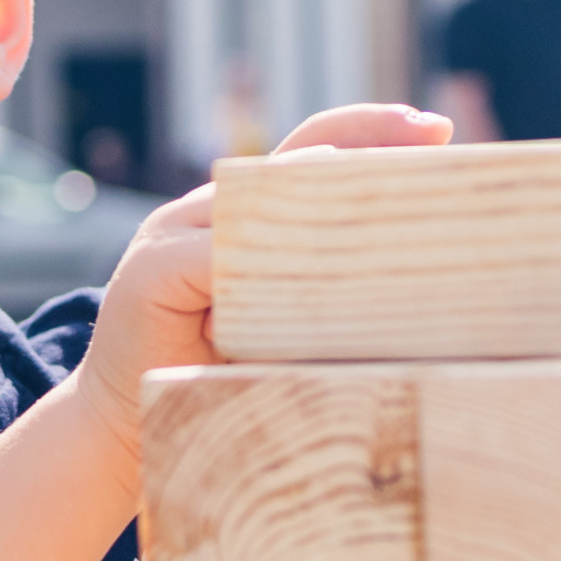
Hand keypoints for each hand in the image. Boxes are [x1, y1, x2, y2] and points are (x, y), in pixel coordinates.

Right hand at [76, 101, 450, 466]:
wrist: (124, 431)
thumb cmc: (213, 384)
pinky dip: (265, 254)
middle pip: (294, 158)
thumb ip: (323, 296)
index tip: (436, 129)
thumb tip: (416, 282)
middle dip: (368, 141)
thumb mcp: (282, 330)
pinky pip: (218, 251)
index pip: (310, 154)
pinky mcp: (152, 271)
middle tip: (434, 134)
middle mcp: (203, 211)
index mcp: (238, 219)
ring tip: (392, 184)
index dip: (369, 134)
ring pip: (258, 195)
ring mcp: (173, 234)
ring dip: (326, 191)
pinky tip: (318, 258)